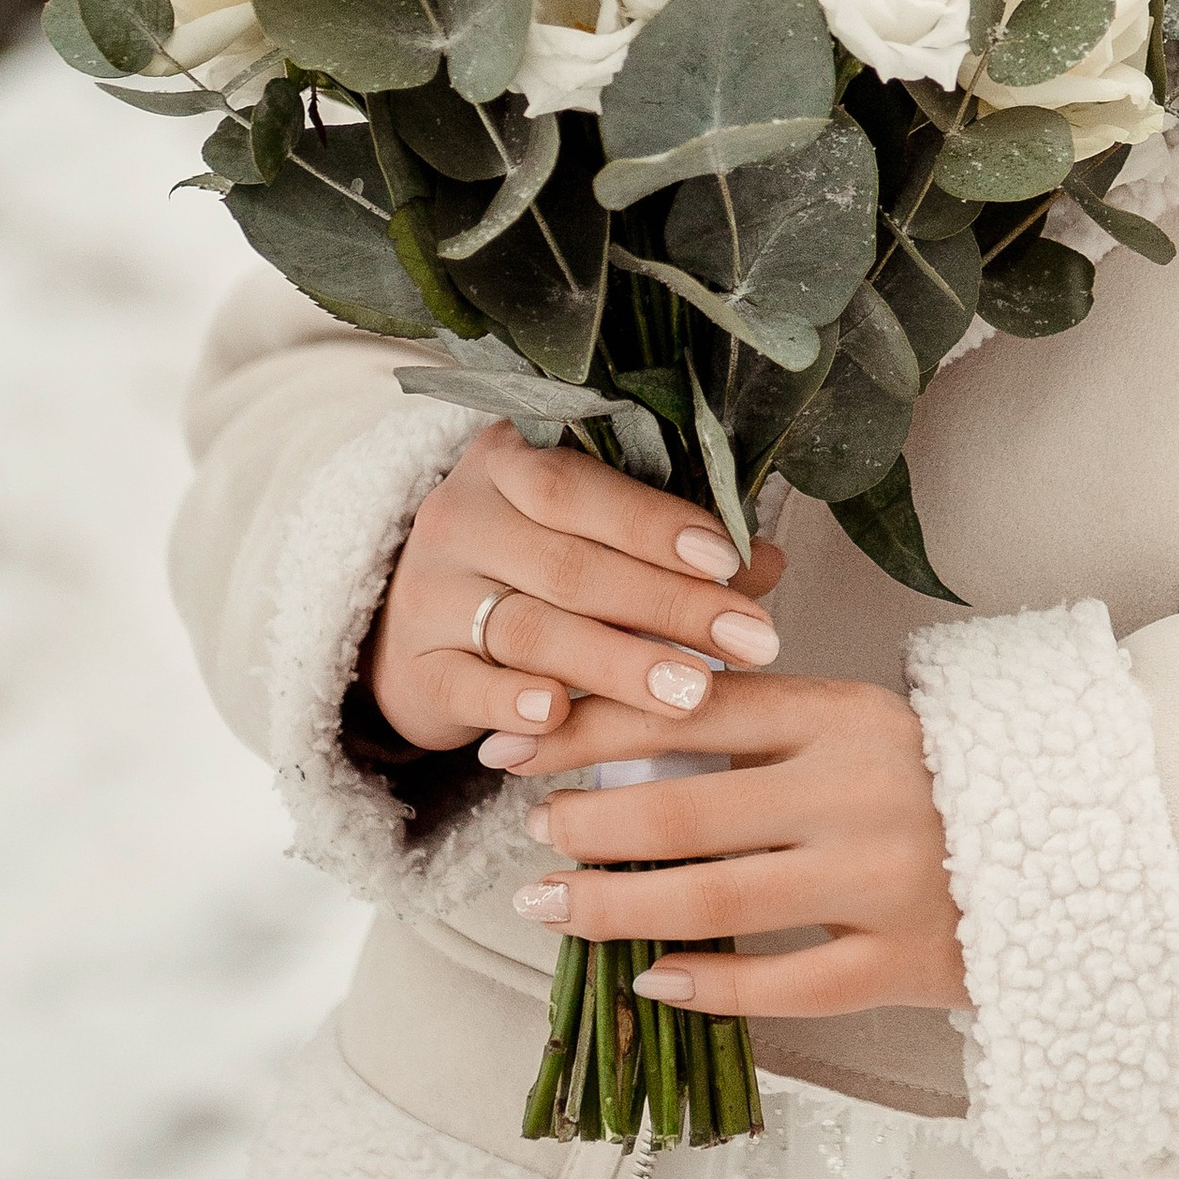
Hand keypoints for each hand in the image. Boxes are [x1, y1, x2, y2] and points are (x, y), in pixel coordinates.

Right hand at [365, 425, 788, 766]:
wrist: (414, 622)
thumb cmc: (528, 566)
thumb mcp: (591, 537)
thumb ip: (671, 546)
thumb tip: (766, 561)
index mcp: (505, 462)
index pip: (577, 485)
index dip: (654, 523)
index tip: (728, 560)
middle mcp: (459, 518)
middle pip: (570, 565)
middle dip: (670, 606)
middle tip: (751, 641)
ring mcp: (429, 593)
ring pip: (529, 629)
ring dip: (617, 664)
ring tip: (692, 692)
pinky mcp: (412, 667)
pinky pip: (465, 685)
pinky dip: (513, 701)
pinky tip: (559, 715)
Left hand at [511, 675, 967, 1020]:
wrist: (1080, 842)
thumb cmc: (942, 776)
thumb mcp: (861, 719)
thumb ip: (764, 720)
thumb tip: (625, 722)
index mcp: (844, 714)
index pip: (689, 712)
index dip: (588, 728)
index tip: (516, 744)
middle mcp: (857, 792)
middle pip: (685, 813)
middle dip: (585, 825)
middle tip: (530, 832)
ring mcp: (879, 882)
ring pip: (715, 903)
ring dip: (613, 907)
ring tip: (547, 903)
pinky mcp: (900, 962)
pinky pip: (782, 984)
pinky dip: (706, 984)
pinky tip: (649, 977)